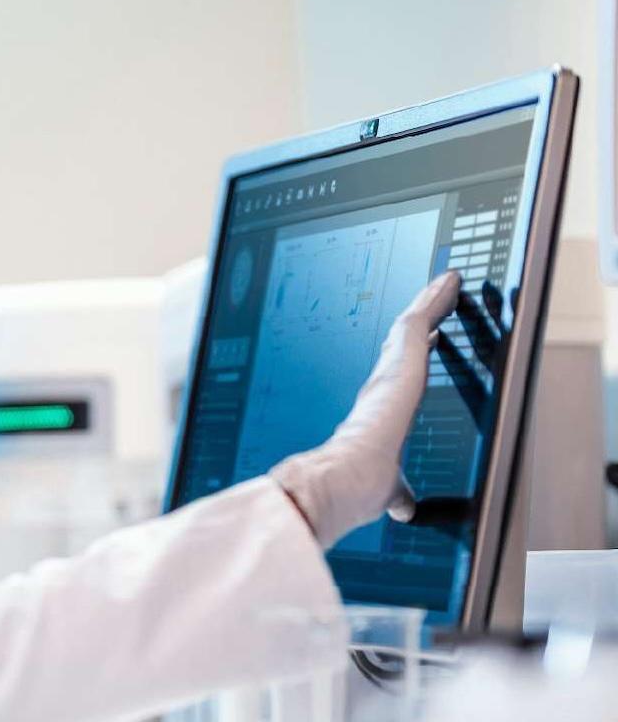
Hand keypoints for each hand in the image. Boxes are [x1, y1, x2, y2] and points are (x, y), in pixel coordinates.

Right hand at [270, 270, 462, 545]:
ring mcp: (389, 369)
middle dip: (421, 319)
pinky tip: (450, 283)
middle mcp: (381, 384)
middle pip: (403, 342)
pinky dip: (435, 299)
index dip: (411, 356)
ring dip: (430, 301)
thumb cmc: (357, 486)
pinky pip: (420, 318)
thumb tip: (405, 508)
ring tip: (447, 282)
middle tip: (435, 298)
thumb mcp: (389, 490)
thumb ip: (400, 493)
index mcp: (378, 410)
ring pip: (411, 325)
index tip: (426, 340)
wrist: (341, 479)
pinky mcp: (400, 359)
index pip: (396, 375)